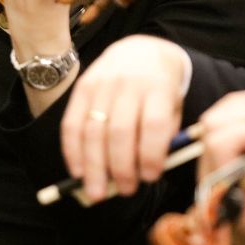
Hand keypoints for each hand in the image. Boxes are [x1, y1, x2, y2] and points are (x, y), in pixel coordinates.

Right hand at [61, 35, 190, 202]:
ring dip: (94, 167)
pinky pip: (71, 124)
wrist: (141, 52)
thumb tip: (143, 175)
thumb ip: (165, 137)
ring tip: (98, 192)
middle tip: (125, 191)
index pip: (153, 123)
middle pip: (120, 131)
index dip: (151, 154)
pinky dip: (72, 152)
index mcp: (158, 86)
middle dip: (121, 167)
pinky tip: (77, 172)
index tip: (151, 177)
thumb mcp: (173, 107)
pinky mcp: (81, 88)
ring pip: (93, 131)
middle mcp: (128, 83)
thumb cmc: (160, 91)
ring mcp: (101, 84)